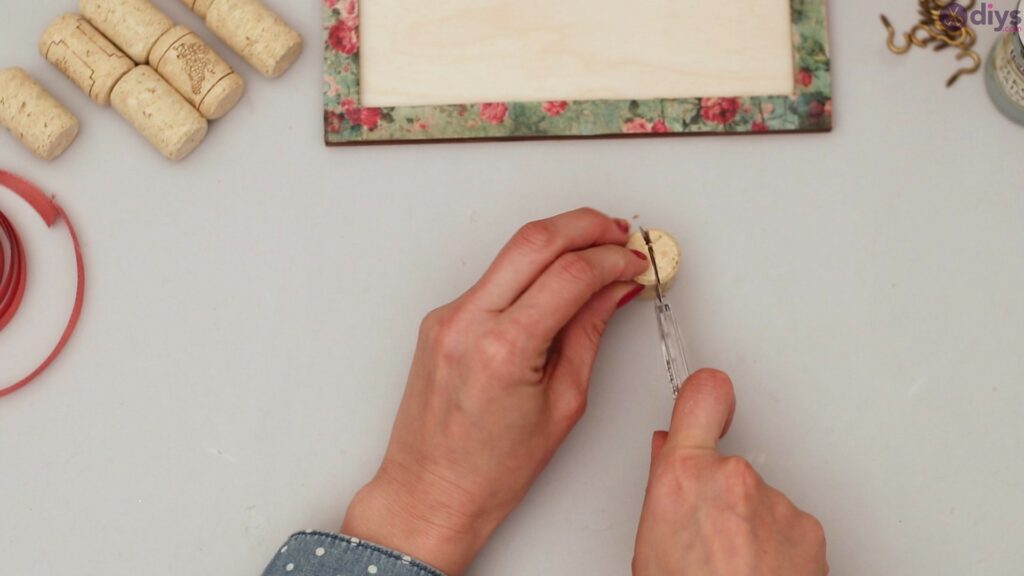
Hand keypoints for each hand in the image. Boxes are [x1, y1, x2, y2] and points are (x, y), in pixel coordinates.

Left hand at [342, 208, 649, 574]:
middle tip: (621, 234)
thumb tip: (614, 290)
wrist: (429, 492)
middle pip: (535, 240)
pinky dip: (531, 269)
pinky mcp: (440, 319)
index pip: (570, 274)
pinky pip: (493, 277)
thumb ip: (589, 334)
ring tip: (596, 250)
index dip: (613, 259)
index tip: (636, 262)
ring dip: (559, 240)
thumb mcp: (563, 404)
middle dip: (587, 226)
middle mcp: (466, 322)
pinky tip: (557, 279)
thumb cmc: (490, 470)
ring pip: (510, 251)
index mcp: (502, 350)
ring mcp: (447, 316)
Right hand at [633, 369, 828, 574]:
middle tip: (704, 537)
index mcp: (685, 477)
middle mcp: (735, 480)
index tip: (707, 389)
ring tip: (731, 566)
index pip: (702, 396)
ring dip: (750, 525)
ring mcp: (777, 504)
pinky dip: (777, 545)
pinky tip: (757, 572)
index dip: (705, 392)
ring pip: (760, 499)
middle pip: (729, 465)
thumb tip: (670, 457)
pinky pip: (787, 524)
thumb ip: (663, 487)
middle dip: (720, 493)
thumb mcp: (650, 545)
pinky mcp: (808, 529)